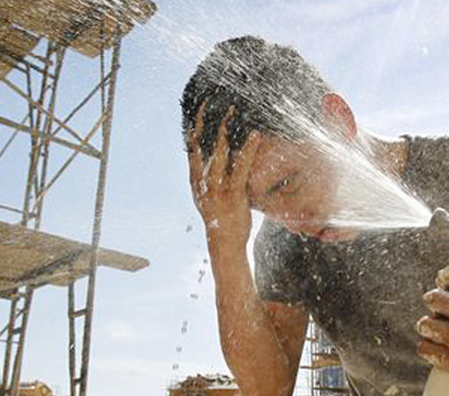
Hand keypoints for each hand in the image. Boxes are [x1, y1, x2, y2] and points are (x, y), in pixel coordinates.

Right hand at [188, 103, 262, 249]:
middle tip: (215, 101)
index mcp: (196, 179)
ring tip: (235, 111)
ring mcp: (217, 186)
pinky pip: (242, 166)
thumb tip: (215, 163)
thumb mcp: (209, 197)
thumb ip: (210, 180)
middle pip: (204, 143)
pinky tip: (256, 135)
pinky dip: (249, 148)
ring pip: (221, 151)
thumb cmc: (221, 219)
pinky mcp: (233, 192)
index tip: (200, 107)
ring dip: (228, 129)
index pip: (192, 146)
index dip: (196, 126)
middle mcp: (203, 180)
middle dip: (209, 121)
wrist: (224, 242)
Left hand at [415, 264, 448, 392]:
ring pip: (427, 324)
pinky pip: (428, 350)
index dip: (446, 276)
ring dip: (429, 323)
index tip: (445, 281)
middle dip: (436, 299)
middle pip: (434, 298)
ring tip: (437, 324)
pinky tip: (438, 343)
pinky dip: (428, 346)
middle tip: (440, 303)